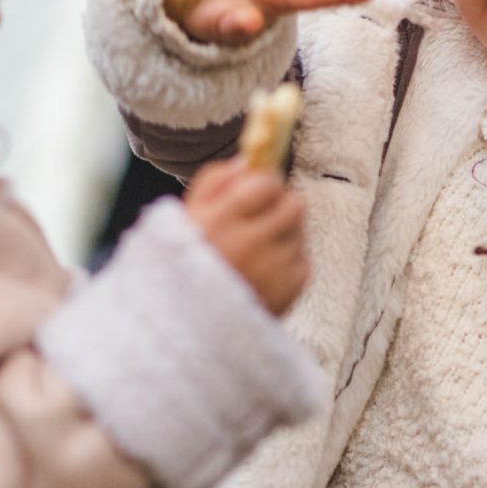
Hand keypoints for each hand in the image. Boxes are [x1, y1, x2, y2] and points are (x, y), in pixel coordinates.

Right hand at [185, 159, 307, 315]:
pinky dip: (287, 262)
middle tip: (262, 217)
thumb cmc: (184, 261)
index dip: (265, 183)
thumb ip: (215, 180)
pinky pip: (302, 260)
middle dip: (281, 205)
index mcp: (220, 221)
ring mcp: (272, 269)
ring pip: (299, 232)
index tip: (256, 191)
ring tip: (256, 250)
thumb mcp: (186, 215)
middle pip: (294, 205)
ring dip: (283, 235)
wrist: (186, 326)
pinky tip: (263, 272)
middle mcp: (249, 244)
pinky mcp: (289, 290)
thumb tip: (247, 162)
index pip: (267, 183)